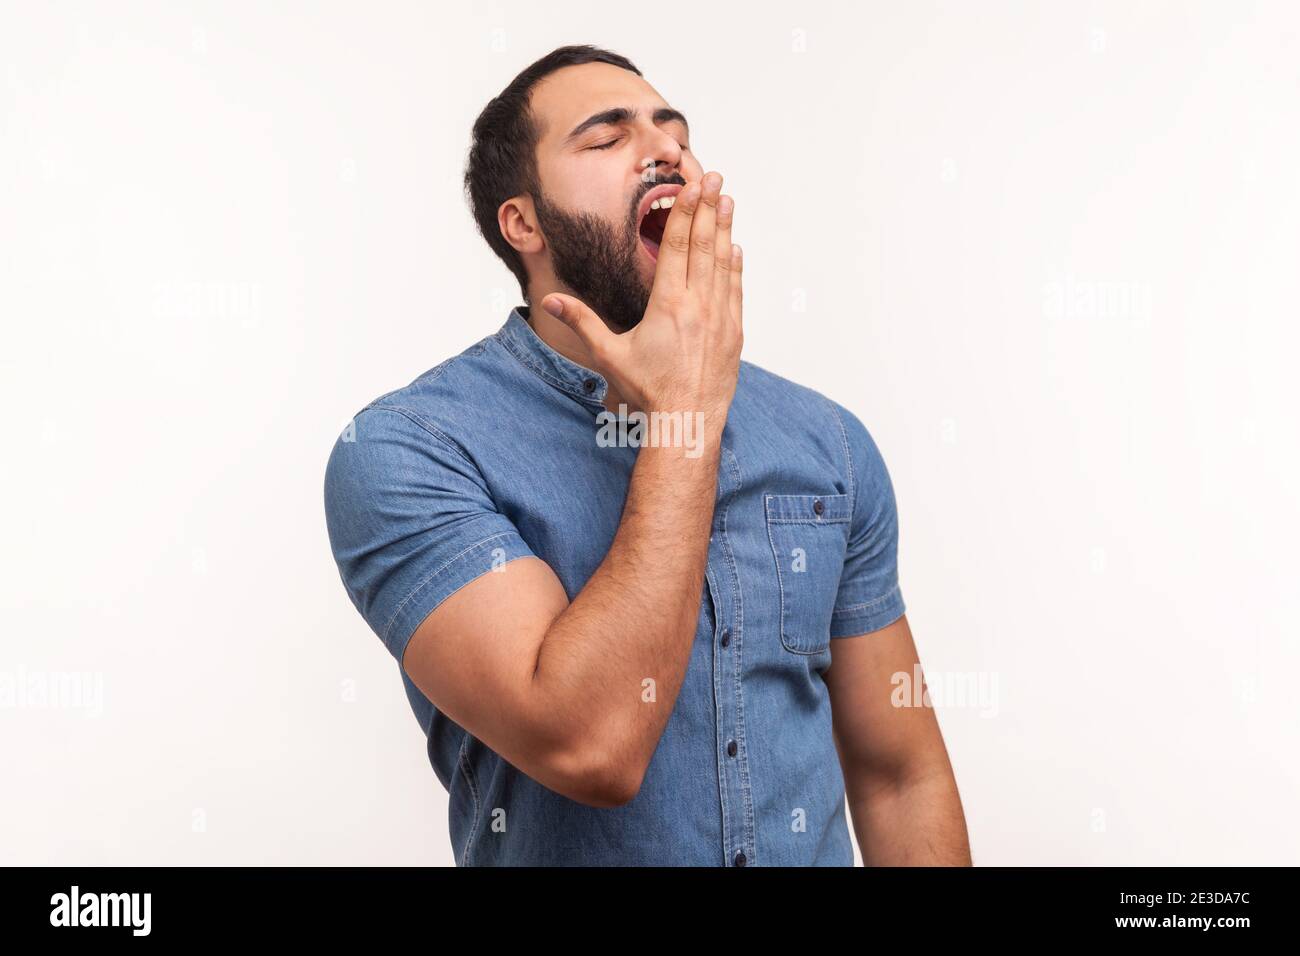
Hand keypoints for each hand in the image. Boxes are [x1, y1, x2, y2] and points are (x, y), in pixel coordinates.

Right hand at [540, 171, 742, 427]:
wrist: (688, 421)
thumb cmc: (648, 391)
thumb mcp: (610, 355)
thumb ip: (583, 323)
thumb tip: (550, 303)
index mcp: (668, 305)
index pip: (677, 247)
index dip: (684, 212)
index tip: (691, 186)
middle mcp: (698, 306)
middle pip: (703, 246)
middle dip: (708, 209)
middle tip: (715, 178)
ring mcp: (720, 318)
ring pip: (723, 264)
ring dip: (725, 230)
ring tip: (727, 201)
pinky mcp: (733, 333)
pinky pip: (735, 290)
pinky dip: (735, 266)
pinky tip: (735, 249)